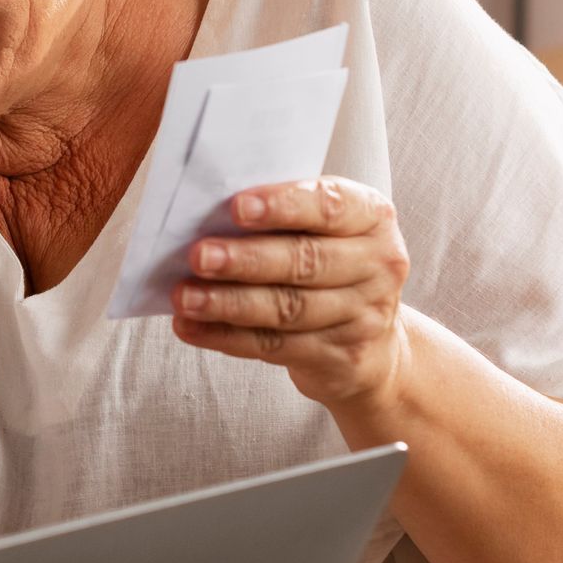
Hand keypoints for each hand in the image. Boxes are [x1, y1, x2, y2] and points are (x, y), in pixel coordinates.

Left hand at [170, 176, 411, 406]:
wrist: (371, 344)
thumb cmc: (329, 263)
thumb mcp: (322, 229)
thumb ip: (279, 216)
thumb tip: (203, 212)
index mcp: (371, 217)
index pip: (330, 205)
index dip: (283, 206)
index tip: (237, 207)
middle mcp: (377, 264)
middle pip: (306, 261)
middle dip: (246, 260)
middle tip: (199, 256)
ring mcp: (362, 315)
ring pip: (288, 308)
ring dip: (228, 302)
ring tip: (185, 297)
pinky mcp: (339, 356)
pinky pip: (274, 345)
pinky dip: (226, 336)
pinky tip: (192, 327)